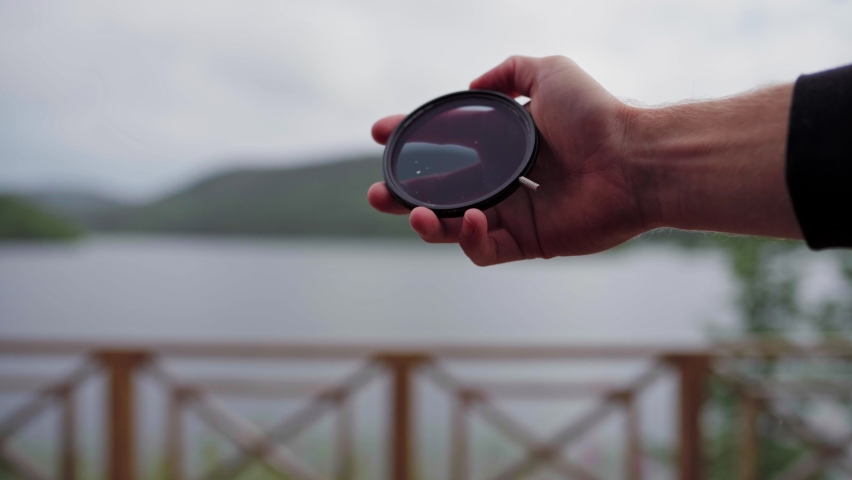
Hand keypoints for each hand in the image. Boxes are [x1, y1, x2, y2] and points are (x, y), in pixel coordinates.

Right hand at [368, 55, 657, 265]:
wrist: (634, 159)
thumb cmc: (596, 116)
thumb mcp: (550, 73)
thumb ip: (511, 70)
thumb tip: (475, 83)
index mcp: (503, 146)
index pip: (446, 146)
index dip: (412, 141)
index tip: (380, 133)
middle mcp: (504, 181)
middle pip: (441, 193)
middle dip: (404, 194)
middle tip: (379, 192)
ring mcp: (514, 214)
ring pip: (454, 226)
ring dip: (426, 222)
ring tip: (413, 212)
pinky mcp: (527, 243)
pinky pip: (484, 249)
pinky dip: (471, 237)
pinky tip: (474, 217)